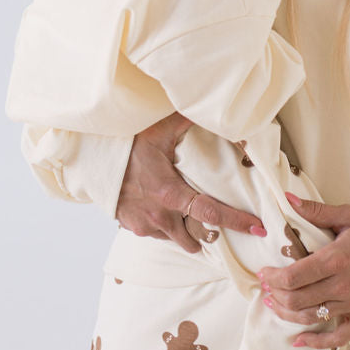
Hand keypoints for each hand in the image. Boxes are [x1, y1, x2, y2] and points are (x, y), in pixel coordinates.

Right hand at [115, 112, 265, 253]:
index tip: (259, 228)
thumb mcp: (159, 130)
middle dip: (209, 237)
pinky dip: (164, 226)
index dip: (238, 222)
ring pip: (175, 238)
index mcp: (170, 194)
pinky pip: (156, 234)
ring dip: (184, 231)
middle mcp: (160, 215)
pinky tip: (164, 211)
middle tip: (221, 230)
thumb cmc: (126, 146)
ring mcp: (145, 225)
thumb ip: (189, 122)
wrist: (90, 161)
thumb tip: (216, 110)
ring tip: (189, 218)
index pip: (212, 214)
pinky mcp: (132, 228)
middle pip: (196, 238)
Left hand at [258, 195, 349, 347]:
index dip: (272, 278)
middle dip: (276, 296)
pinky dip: (316, 342)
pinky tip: (299, 340)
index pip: (292, 277)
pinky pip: (337, 338)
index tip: (264, 274)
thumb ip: (316, 211)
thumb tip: (287, 199)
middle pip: (296, 300)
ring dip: (287, 314)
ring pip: (310, 318)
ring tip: (276, 306)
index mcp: (336, 259)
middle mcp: (343, 285)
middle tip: (267, 289)